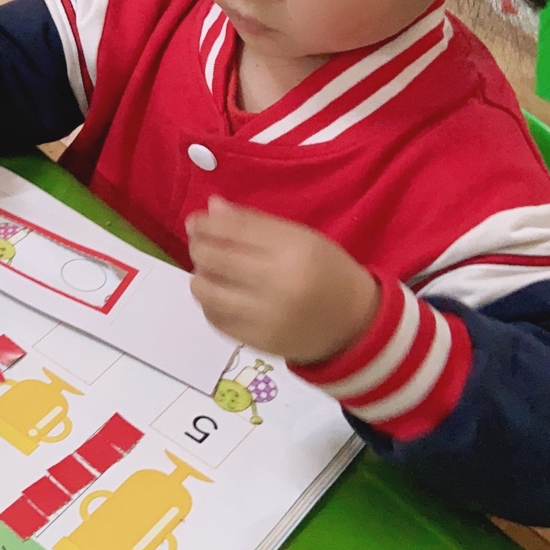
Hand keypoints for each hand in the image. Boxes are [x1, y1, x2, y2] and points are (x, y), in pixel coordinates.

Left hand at [184, 197, 379, 362]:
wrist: (353, 324)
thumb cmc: (326, 272)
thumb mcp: (301, 238)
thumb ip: (254, 223)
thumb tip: (211, 207)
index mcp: (293, 251)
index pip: (233, 230)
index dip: (206, 223)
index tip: (196, 220)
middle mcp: (277, 284)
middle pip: (214, 259)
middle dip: (198, 247)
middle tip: (199, 243)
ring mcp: (265, 317)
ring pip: (206, 292)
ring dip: (201, 277)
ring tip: (210, 272)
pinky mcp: (256, 342)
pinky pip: (215, 319)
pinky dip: (210, 303)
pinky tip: (221, 295)